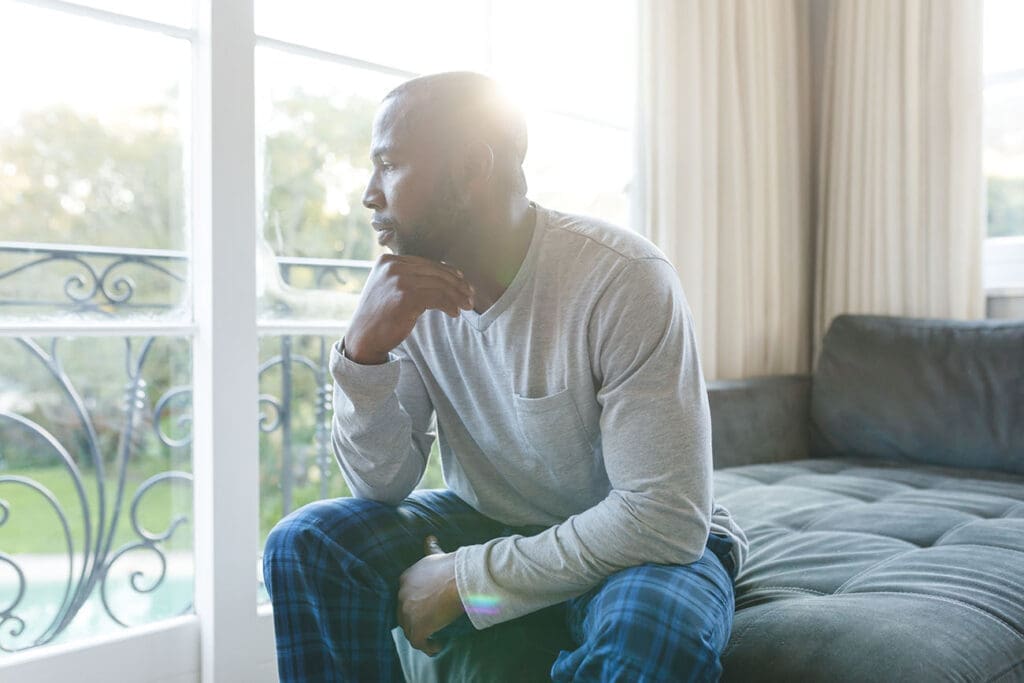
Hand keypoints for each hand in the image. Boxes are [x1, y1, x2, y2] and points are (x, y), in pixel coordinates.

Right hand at [345, 255, 473, 364]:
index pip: (425, 263)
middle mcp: (392, 267)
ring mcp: (398, 281)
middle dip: (456, 284)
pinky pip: (437, 298)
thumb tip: (445, 276)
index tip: (462, 282)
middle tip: (470, 296)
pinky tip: (454, 313)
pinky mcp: (405, 297)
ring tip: (466, 306)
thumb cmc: (380, 317)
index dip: (447, 272)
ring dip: (456, 296)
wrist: (363, 338)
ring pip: (439, 285)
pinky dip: (449, 305)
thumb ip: (408, 278)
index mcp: (387, 261)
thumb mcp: (388, 288)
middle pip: (434, 272)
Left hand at [397, 535, 464, 655]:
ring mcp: (408, 614)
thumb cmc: (452, 566)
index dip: (414, 604)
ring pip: (410, 630)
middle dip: (415, 621)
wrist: (458, 578)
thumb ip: (430, 549)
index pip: (405, 596)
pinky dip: (428, 647)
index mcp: (406, 579)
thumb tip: (429, 537)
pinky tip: (437, 646)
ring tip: (435, 637)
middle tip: (431, 624)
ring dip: (421, 636)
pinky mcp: (417, 628)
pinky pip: (419, 643)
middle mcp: (402, 596)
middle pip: (404, 614)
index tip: (427, 608)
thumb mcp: (436, 555)